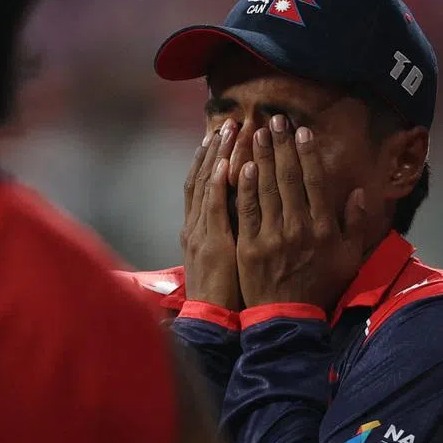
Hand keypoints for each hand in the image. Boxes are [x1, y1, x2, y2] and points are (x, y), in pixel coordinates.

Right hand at [180, 121, 241, 311]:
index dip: (212, 157)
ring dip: (218, 157)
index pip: (203, 183)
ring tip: (230, 130)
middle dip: (216, 149)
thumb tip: (246, 210)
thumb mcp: (223, 257)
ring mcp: (201, 233)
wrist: (212, 320)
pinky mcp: (211, 245)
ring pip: (207, 186)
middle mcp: (196, 225)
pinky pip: (214, 210)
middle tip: (230, 121)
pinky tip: (227, 165)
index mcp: (199, 228)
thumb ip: (229, 231)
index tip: (223, 134)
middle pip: (203, 177)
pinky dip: (217, 185)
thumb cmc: (224, 292)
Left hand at [236, 116, 367, 312]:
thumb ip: (355, 224)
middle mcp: (299, 227)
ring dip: (261, 157)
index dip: (307, 153)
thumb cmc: (320, 286)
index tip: (301, 131)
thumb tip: (359, 192)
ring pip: (266, 188)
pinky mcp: (249, 245)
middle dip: (281, 145)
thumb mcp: (348, 258)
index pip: (314, 182)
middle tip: (274, 118)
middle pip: (288, 177)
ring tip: (255, 132)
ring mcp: (272, 236)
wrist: (288, 317)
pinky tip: (242, 165)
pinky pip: (246, 210)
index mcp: (323, 228)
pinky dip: (245, 186)